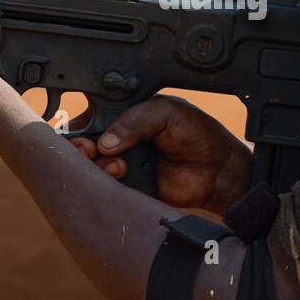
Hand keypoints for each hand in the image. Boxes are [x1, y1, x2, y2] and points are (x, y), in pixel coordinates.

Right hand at [68, 95, 250, 213]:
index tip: (84, 133)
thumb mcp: (166, 112)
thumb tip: (106, 142)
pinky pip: (107, 187)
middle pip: (84, 144)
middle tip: (92, 150)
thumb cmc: (197, 134)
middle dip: (81, 148)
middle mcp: (120, 139)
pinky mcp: (129, 186)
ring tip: (118, 163)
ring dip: (96, 165)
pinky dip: (107, 182)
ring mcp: (123, 163)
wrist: (217, 169)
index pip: (91, 117)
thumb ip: (134, 120)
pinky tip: (122, 173)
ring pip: (92, 167)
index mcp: (126, 116)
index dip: (81, 125)